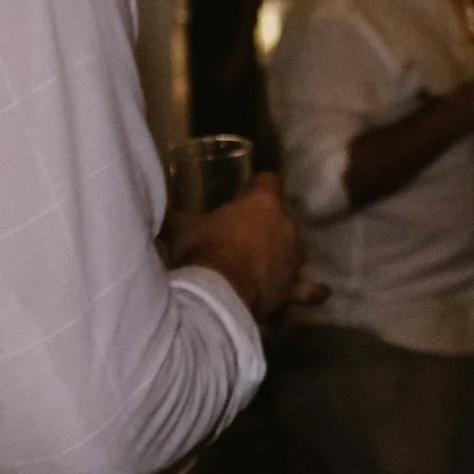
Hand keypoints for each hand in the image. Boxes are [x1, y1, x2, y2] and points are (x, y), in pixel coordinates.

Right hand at [174, 174, 315, 318]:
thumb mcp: (183, 227)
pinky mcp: (293, 287)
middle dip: (269, 225)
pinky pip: (308, 289)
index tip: (244, 194)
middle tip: (246, 235)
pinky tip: (317, 293)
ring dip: (286, 255)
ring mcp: (294, 258)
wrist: (217, 292)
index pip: (269, 181)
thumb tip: (156, 205)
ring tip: (270, 264)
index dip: (258, 186)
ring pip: (297, 251)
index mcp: (263, 203)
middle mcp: (286, 226)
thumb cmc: (203, 249)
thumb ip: (175, 215)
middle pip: (284, 217)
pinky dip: (310, 291)